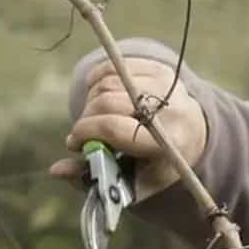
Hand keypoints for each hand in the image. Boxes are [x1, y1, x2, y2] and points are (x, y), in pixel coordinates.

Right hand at [49, 56, 207, 191]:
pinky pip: (112, 66)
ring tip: (94, 119)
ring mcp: (166, 84)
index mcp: (168, 144)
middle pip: (107, 102)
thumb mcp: (133, 182)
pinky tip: (100, 99)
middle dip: (85, 119)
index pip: (115, 128)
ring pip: (107, 82)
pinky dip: (97, 82)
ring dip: (90, 102)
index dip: (86, 132)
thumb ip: (94, 179)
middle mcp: (171, 110)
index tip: (74, 143)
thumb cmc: (156, 165)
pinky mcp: (159, 67)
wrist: (193, 136)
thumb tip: (55, 170)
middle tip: (84, 134)